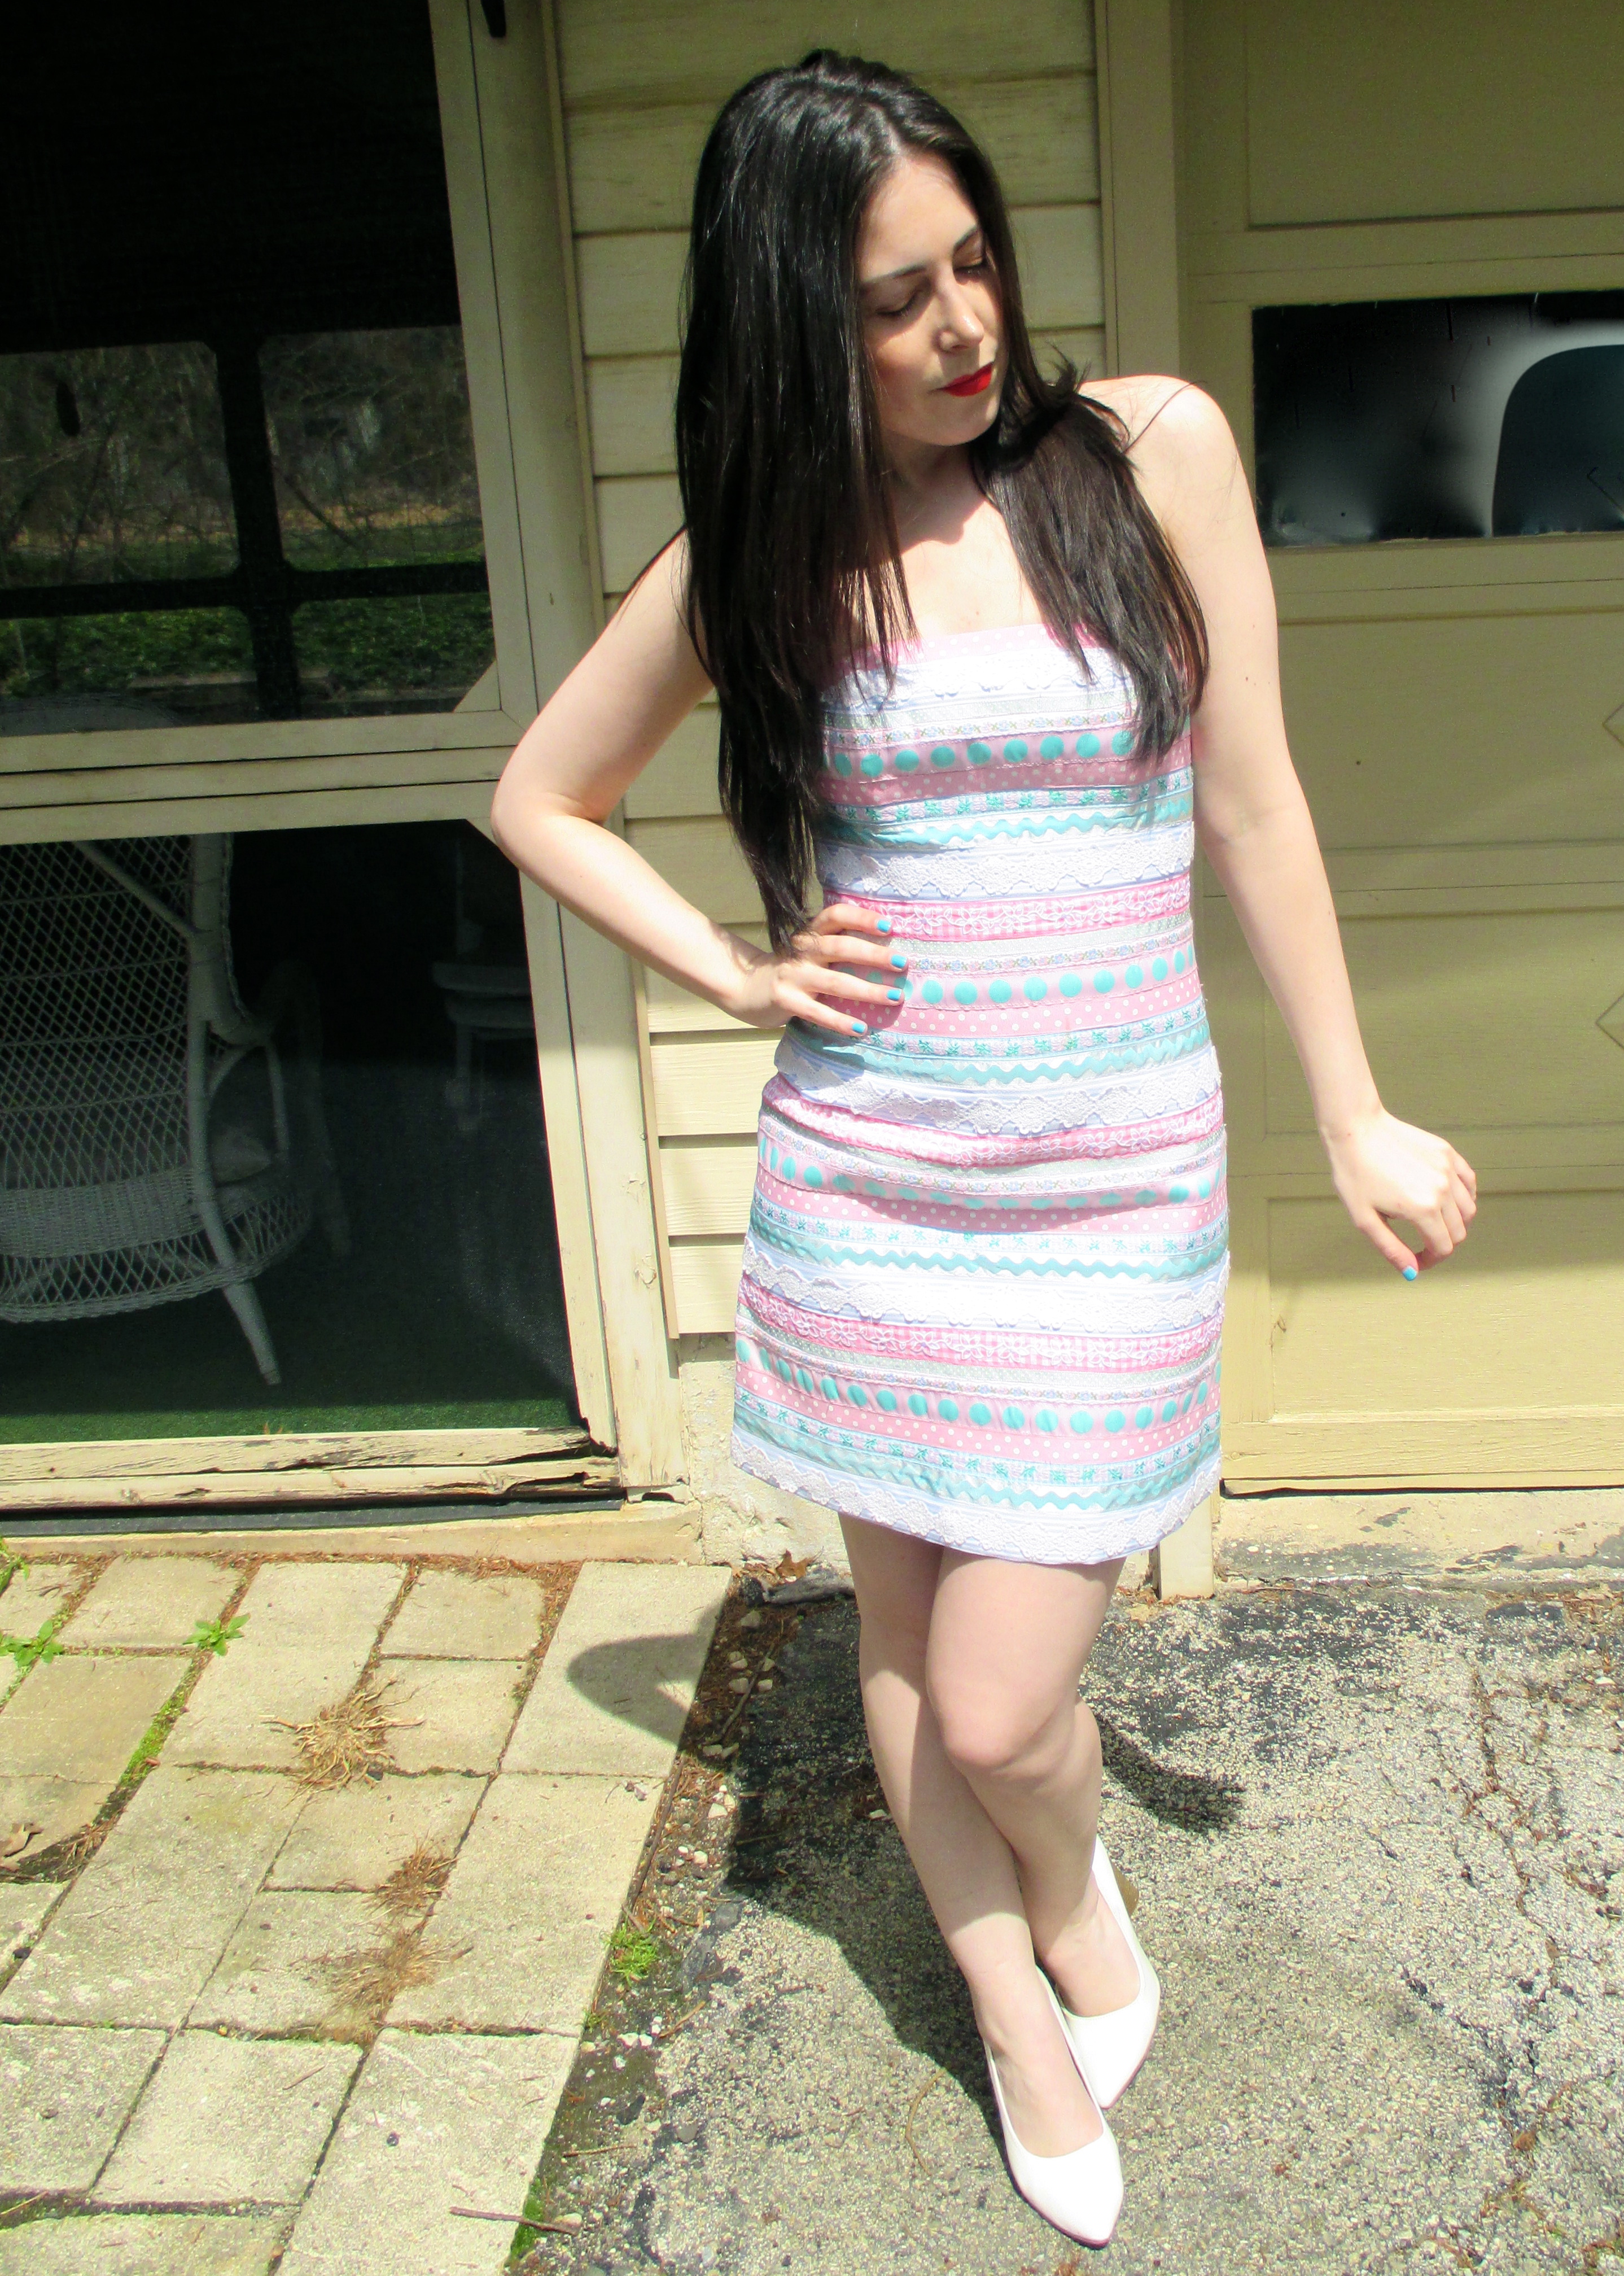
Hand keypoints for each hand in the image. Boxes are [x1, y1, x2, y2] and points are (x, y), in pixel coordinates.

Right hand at [724, 901, 905, 1035]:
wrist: (746, 988)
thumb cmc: (791, 970)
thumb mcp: (809, 951)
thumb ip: (837, 948)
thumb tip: (887, 955)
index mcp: (810, 933)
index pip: (836, 915)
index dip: (862, 917)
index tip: (889, 925)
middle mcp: (802, 950)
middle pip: (840, 947)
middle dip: (873, 954)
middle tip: (902, 963)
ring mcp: (792, 975)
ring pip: (835, 981)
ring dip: (867, 990)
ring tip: (894, 997)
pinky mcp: (786, 1000)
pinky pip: (817, 1012)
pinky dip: (840, 1021)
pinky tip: (860, 1028)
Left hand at [1323, 1108, 1477, 1277]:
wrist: (1355, 1131)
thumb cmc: (1354, 1174)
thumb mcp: (1364, 1219)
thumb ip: (1391, 1249)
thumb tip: (1413, 1273)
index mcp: (1422, 1209)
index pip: (1444, 1247)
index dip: (1432, 1260)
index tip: (1418, 1260)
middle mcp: (1442, 1190)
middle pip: (1459, 1231)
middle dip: (1443, 1244)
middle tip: (1424, 1244)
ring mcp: (1448, 1169)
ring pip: (1468, 1209)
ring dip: (1456, 1223)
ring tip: (1433, 1223)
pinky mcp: (1447, 1153)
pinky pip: (1469, 1182)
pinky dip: (1465, 1197)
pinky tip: (1448, 1201)